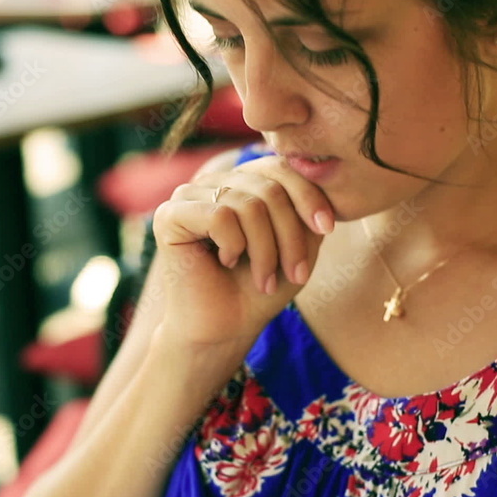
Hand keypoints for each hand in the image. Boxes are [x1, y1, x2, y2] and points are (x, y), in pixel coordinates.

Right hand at [151, 155, 334, 346]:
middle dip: (290, 234)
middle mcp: (214, 182)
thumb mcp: (299, 244)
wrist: (226, 330)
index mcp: (241, 182)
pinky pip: (219, 215)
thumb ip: (306, 207)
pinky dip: (234, 246)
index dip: (308, 195)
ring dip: (265, 250)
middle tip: (296, 274)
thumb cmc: (261, 288)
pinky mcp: (169, 215)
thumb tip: (315, 173)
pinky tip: (225, 262)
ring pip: (247, 204)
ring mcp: (189, 196)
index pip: (280, 166)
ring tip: (264, 279)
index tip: (326, 229)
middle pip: (268, 187)